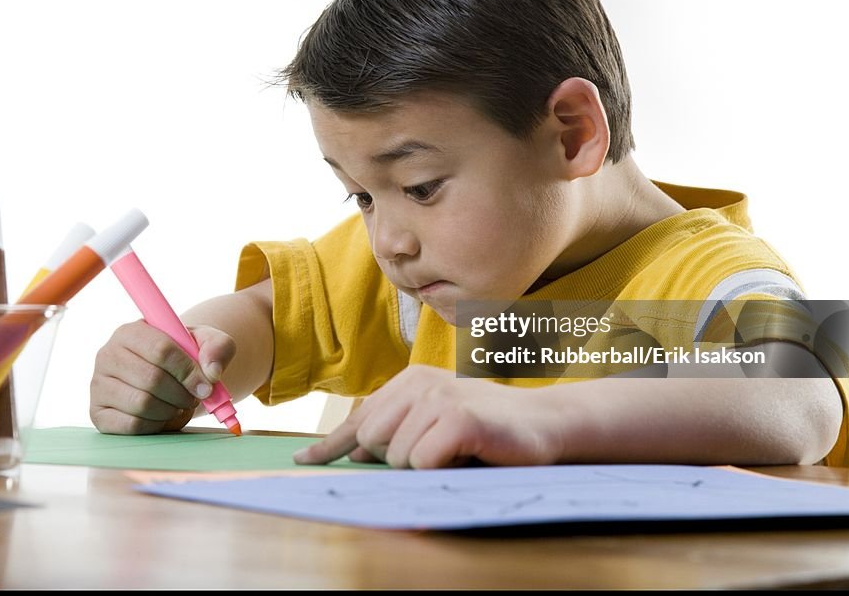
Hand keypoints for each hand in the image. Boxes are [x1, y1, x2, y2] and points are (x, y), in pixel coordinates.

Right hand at [89, 320, 236, 434]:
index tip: (207, 385)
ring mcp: (99, 385)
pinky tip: (164, 416)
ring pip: (142, 404)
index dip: (188, 371)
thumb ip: (218, 347)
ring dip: (171, 410)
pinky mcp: (99, 413)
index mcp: (131, 332)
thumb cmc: (186, 356)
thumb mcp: (207, 343)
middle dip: (182, 393)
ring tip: (179, 405)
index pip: (161, 350)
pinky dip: (156, 425)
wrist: (169, 377)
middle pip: (152, 379)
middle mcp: (108, 355)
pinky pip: (132, 425)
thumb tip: (212, 373)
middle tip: (194, 398)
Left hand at [293, 365, 563, 468]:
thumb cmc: (487, 428)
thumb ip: (397, 430)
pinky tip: (465, 454)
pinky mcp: (457, 419)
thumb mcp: (435, 423)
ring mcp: (438, 397)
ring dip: (423, 466)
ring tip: (456, 451)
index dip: (330, 445)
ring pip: (395, 456)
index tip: (304, 460)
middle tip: (437, 452)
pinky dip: (440, 468)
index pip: (359, 419)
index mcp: (408, 381)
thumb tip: (354, 453)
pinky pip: (422, 462)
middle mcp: (418, 383)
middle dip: (397, 459)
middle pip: (370, 442)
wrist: (544, 423)